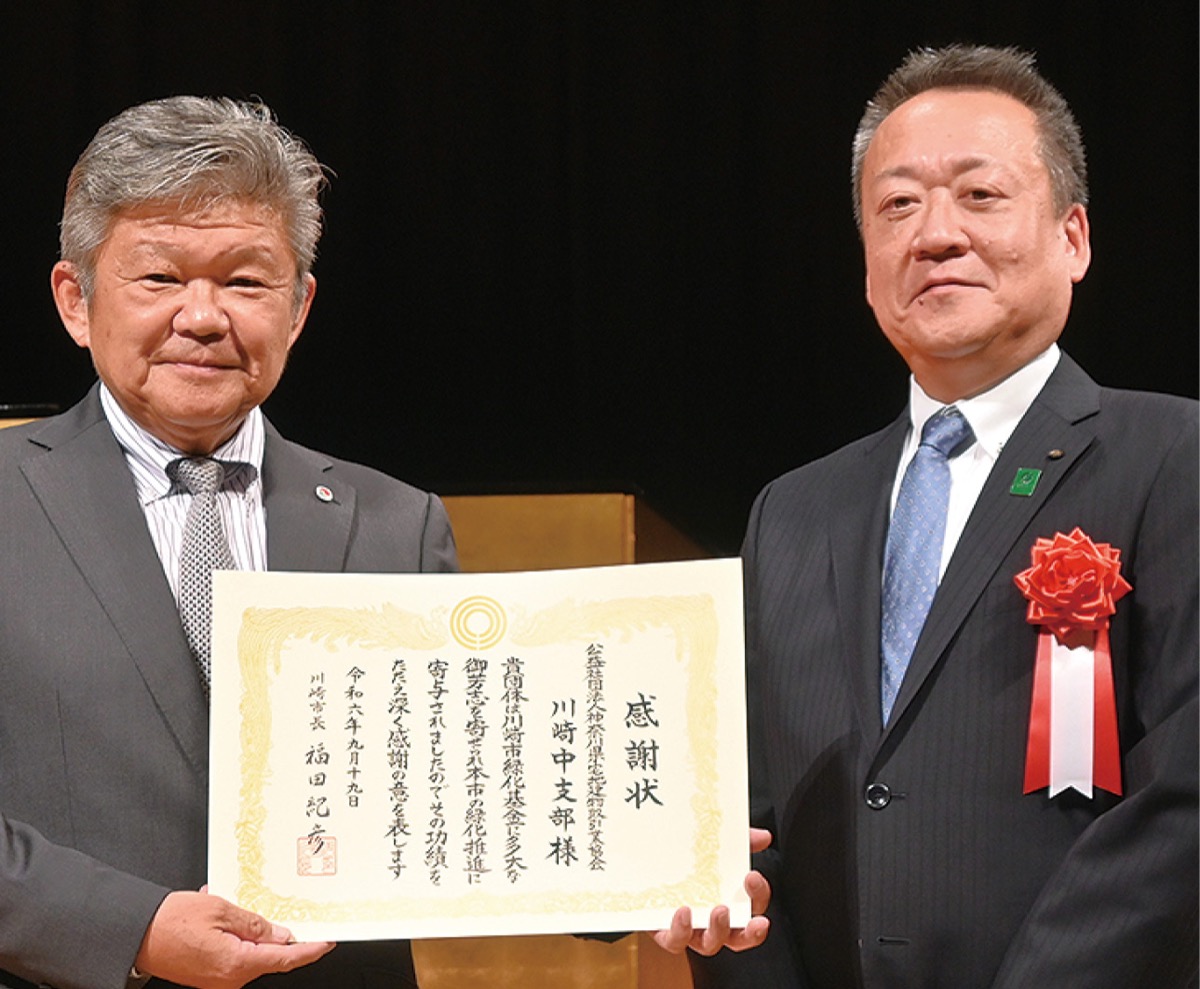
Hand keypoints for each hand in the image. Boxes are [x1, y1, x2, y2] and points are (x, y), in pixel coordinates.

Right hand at [134, 890, 335, 988]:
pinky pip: (233, 954)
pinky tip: (225, 916)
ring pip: (251, 953)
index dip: (309, 950)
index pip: (285, 959)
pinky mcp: (208, 975)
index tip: (327, 941)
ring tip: (238, 906)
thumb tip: (281, 933)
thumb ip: (255, 924)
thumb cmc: (172, 921)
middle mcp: (229, 978)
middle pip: (269, 956)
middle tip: (289, 910)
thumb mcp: (221, 911)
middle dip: (279, 933)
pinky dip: (236, 936)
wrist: (136, 934)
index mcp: (237, 963)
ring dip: (252, 931)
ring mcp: (218, 979)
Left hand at [652, 827, 772, 955]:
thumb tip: (763, 836)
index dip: (759, 896)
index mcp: (728, 901)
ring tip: (720, 911)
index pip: (753, 907)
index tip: (753, 876)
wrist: (643, 865)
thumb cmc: (685, 861)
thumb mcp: (712, 846)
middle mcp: (711, 921)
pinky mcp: (665, 932)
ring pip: (710, 945)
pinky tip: (684, 912)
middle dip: (751, 932)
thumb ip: (739, 841)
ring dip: (719, 931)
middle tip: (755, 920)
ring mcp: (690, 929)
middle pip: (740, 937)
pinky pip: (676, 941)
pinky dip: (682, 931)